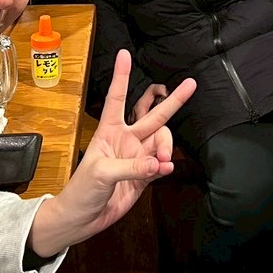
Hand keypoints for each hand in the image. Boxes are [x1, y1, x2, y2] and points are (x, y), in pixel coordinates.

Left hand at [27, 51, 194, 256]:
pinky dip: (166, 166)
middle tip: (190, 84)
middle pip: (152, 115)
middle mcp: (126, 139)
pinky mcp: (144, 176)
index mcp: (108, 130)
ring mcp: (137, 157)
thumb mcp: (101, 173)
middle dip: (172, 100)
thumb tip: (158, 163)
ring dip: (166, 148)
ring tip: (164, 161)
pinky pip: (161, 164)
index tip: (125, 54)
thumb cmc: (81, 189)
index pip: (116, 98)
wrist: (83, 217)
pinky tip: (165, 169)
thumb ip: (132, 167)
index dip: (121, 76)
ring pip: (161, 142)